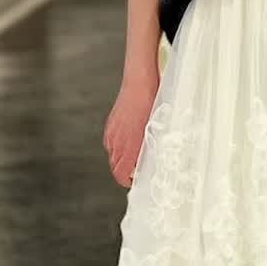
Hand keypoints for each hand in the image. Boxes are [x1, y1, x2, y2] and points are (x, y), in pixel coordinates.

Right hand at [102, 69, 159, 187]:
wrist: (139, 84)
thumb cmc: (152, 106)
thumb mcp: (156, 131)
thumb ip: (149, 149)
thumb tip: (149, 161)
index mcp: (129, 147)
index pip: (120, 174)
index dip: (126, 181)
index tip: (134, 181)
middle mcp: (117, 142)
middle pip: (115, 166)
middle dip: (125, 171)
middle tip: (138, 169)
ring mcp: (111, 133)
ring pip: (113, 154)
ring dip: (122, 158)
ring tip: (135, 154)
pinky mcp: (110, 125)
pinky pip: (111, 142)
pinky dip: (119, 145)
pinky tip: (130, 138)